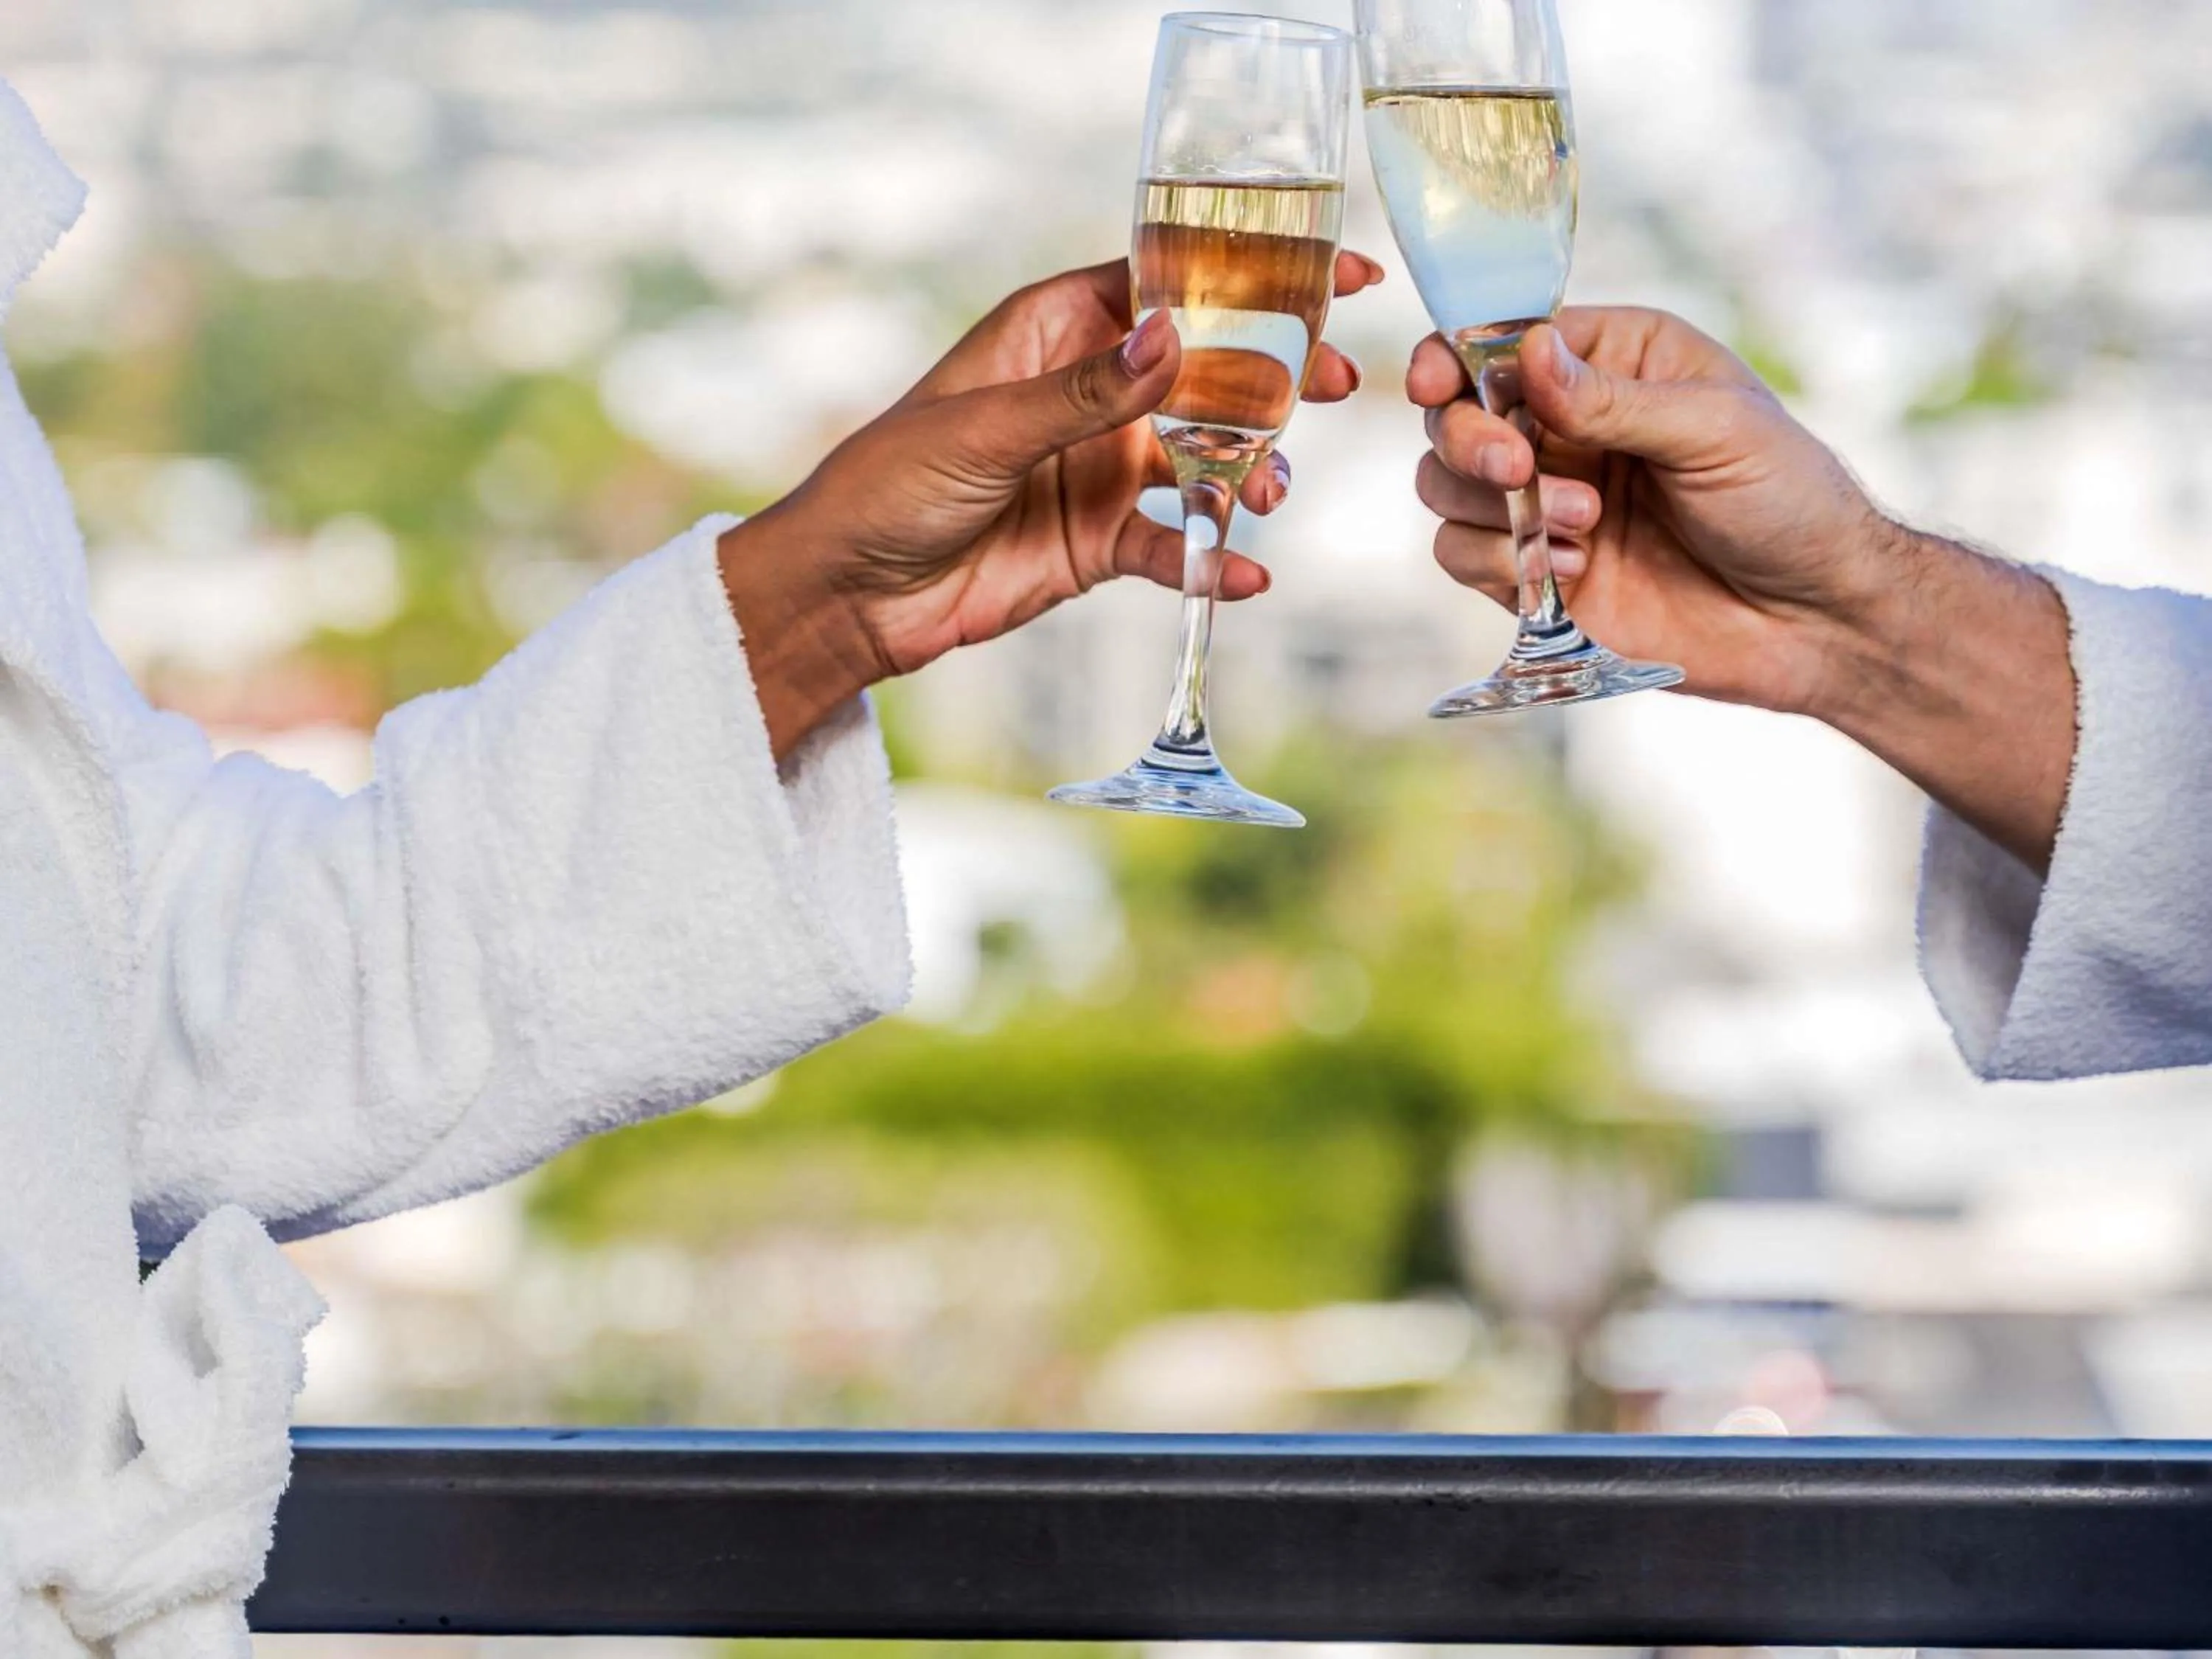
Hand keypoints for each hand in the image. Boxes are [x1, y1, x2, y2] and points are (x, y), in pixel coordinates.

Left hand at [722, 254, 1382, 753]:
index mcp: (1057, 331)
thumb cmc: (887, 483)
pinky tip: (1241, 577)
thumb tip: (1174, 339)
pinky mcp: (1102, 541)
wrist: (847, 595)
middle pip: (1209, 370)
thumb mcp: (986, 427)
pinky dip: (1212, 561)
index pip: (1171, 284)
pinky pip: (1176, 544)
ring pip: (1208, 458)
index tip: (1337, 273)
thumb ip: (1087, 393)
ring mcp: (1102, 467)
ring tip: (1273, 493)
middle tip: (1340, 384)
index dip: (1253, 275)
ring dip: (1254, 472)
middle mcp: (1091, 392)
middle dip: (1280, 376)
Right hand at [1410, 306, 2073, 871]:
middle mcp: (1566, 427)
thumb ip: (1614, 399)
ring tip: (1585, 526)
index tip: (1438, 383)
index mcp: (1613, 363)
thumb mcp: (1716, 429)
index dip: (1454, 356)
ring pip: (1444, 485)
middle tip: (1518, 467)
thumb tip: (1527, 352)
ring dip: (1495, 505)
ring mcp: (1545, 501)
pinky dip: (1500, 563)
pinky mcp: (1535, 575)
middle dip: (1470, 439)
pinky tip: (1575, 570)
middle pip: (1455, 413)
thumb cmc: (1790, 503)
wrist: (1815, 622)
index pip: (1502, 339)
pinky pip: (1462, 555)